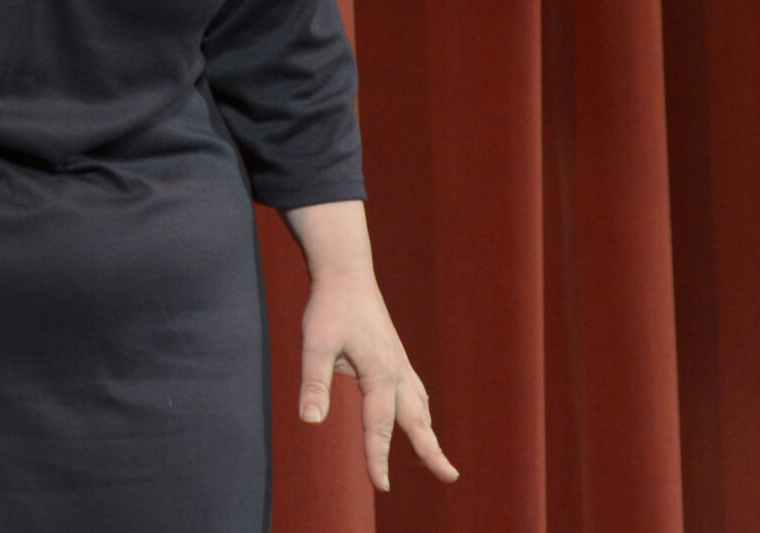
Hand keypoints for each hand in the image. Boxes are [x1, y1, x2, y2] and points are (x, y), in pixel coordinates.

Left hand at [299, 272, 458, 490]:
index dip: (377, 458)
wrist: (346, 273)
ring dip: (427, 434)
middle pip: (416, 421)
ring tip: (435, 461)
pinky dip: (420, 413)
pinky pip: (414, 392)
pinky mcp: (396, 356)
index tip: (381, 486)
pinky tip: (419, 419)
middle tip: (449, 477)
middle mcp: (397, 371)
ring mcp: (400, 363)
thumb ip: (314, 383)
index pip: (378, 426)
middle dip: (430, 451)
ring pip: (418, 407)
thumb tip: (310, 421)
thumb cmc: (329, 307)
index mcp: (380, 373)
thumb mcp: (315, 344)